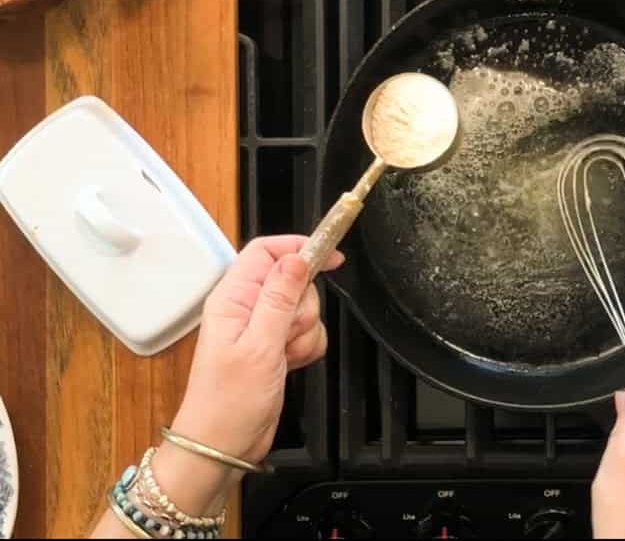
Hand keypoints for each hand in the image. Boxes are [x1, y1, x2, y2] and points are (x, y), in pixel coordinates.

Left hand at [171, 235, 341, 464]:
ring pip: (304, 308)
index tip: (331, 256)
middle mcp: (246, 307)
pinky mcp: (275, 346)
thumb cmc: (227, 402)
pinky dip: (307, 347)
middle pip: (294, 279)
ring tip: (284, 355)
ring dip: (305, 331)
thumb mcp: (259, 346)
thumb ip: (280, 298)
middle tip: (288, 332)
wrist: (223, 446)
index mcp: (232, 297)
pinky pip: (307, 332)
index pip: (267, 251)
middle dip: (304, 305)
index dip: (299, 247)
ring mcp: (262, 328)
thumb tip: (297, 258)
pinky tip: (291, 364)